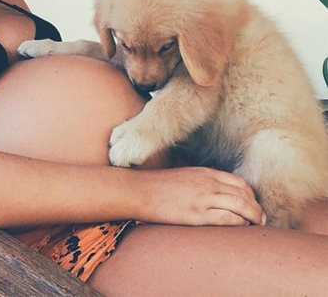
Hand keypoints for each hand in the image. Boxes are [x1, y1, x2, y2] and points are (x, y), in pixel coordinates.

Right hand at [141, 167, 265, 226]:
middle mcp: (208, 183)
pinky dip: (239, 224)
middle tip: (262, 219)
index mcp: (206, 173)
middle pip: (244, 194)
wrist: (141, 190)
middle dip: (257, 208)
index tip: (254, 205)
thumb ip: (203, 182)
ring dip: (254, 217)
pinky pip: (227, 219)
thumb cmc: (160, 185)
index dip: (252, 195)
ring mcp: (203, 198)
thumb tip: (216, 194)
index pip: (239, 182)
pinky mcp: (197, 214)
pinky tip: (241, 229)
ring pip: (241, 206)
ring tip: (257, 226)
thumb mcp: (186, 176)